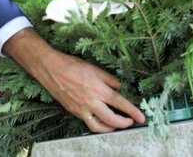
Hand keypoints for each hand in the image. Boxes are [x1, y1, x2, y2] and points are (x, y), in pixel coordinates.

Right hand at [4, 29, 144, 132]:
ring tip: (118, 124)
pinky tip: (103, 122)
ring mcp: (82, 108)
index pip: (120, 102)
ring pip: (100, 126)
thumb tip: (120, 87)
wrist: (51, 68)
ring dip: (112, 128)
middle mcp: (91, 101)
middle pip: (112, 118)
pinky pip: (89, 124)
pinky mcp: (74, 111)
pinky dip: (98, 126)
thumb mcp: (94, 68)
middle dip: (124, 123)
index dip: (132, 111)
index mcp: (98, 88)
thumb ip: (109, 79)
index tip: (141, 117)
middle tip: (131, 122)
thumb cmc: (72, 65)